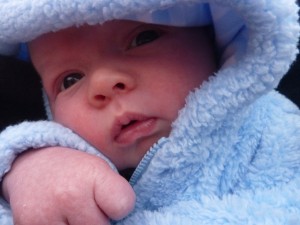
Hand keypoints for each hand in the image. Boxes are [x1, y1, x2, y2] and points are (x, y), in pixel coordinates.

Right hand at [2, 147, 134, 224]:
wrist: (34, 166)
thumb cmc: (75, 170)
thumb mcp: (100, 170)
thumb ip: (116, 195)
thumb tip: (120, 223)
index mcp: (91, 175)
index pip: (123, 206)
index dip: (120, 206)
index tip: (109, 198)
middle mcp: (69, 197)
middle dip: (99, 220)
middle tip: (87, 205)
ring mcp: (46, 217)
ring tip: (74, 213)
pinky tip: (60, 219)